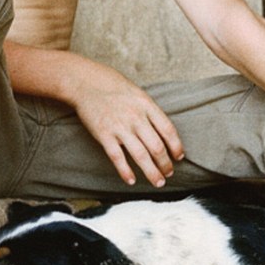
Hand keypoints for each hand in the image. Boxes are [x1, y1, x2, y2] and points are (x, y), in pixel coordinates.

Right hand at [70, 62, 183, 187]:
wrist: (85, 83)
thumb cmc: (113, 86)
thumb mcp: (137, 93)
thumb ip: (149, 111)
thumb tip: (163, 131)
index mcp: (146, 105)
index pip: (168, 130)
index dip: (176, 146)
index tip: (179, 156)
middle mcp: (136, 117)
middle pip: (157, 147)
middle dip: (165, 164)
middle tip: (169, 173)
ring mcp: (120, 127)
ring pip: (141, 156)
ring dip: (152, 172)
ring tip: (158, 182)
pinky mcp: (104, 135)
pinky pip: (117, 158)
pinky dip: (126, 171)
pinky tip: (132, 180)